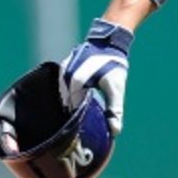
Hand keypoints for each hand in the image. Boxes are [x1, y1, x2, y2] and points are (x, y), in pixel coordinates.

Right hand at [58, 18, 132, 135]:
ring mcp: (62, 73)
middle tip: (78, 132)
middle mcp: (65, 77)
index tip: (82, 135)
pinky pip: (62, 89)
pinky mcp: (62, 70)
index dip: (77, 123)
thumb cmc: (114, 64)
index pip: (72, 110)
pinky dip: (67, 98)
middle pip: (65, 105)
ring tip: (76, 121)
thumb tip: (115, 131)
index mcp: (76, 82)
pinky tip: (74, 106)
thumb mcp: (116, 87)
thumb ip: (115, 109)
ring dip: (69, 107)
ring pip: (62, 97)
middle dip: (72, 117)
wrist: (108, 42)